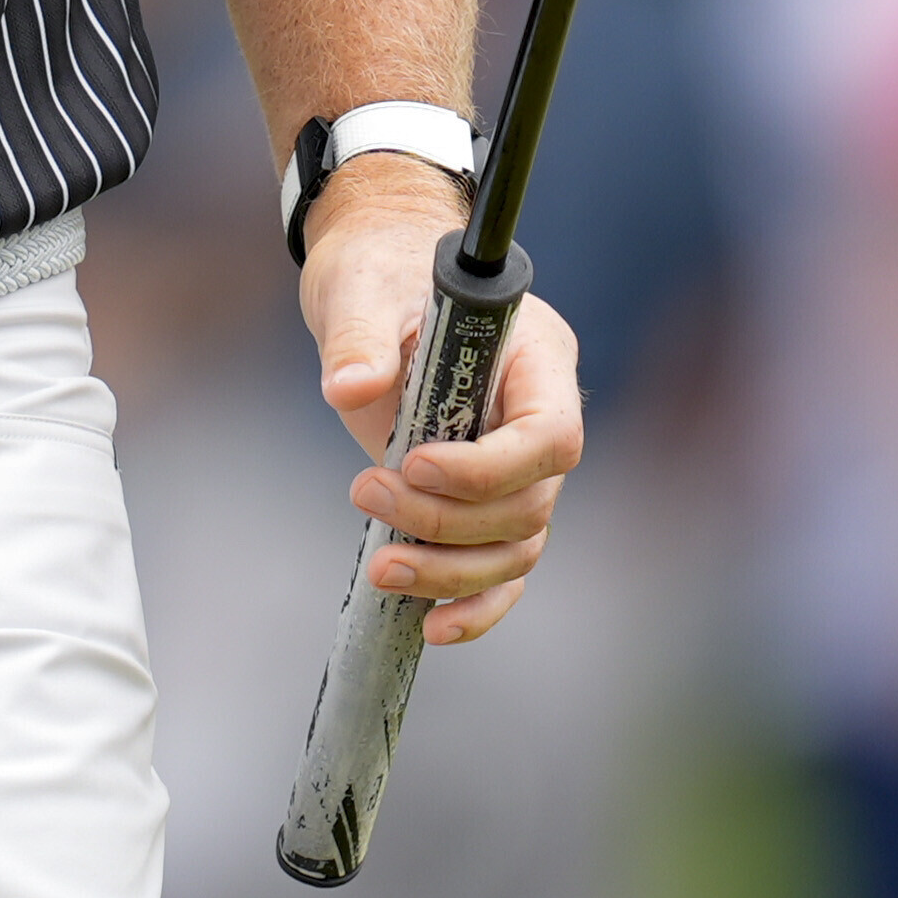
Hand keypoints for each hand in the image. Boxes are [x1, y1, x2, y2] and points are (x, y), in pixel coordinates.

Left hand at [300, 156, 584, 643]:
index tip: (414, 464)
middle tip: (364, 492)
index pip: (549, 434)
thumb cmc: (379, 271)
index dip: (489, 468)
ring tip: (378, 566)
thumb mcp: (360, 289)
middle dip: (447, 519)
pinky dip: (473, 604)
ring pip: (515, 546)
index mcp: (536, 357)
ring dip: (449, 570)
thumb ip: (359, 336)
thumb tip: (348, 388)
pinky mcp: (482, 500)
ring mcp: (515, 464)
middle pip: (528, 502)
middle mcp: (539, 417)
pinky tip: (429, 626)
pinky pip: (502, 569)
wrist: (376, 279)